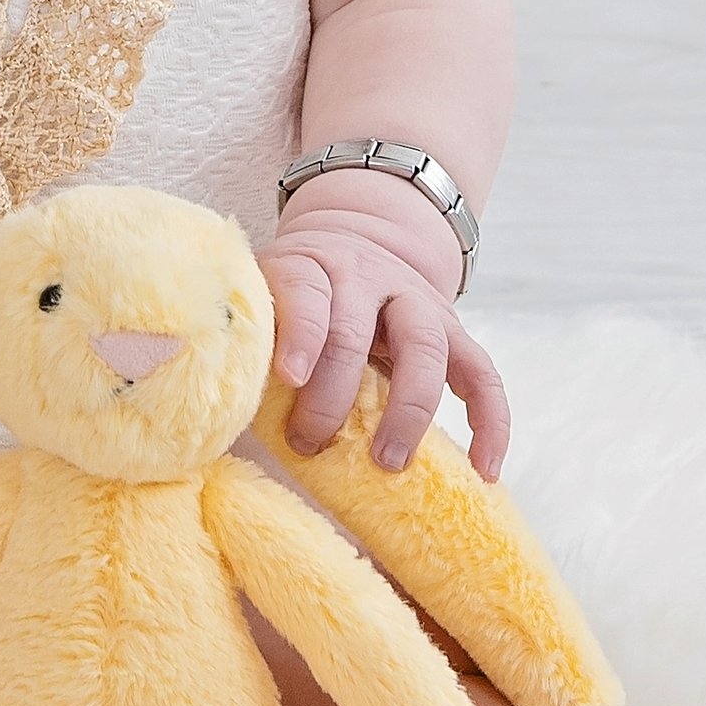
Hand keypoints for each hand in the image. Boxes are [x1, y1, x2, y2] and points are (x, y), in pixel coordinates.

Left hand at [257, 191, 508, 477]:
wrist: (357, 236)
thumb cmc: (297, 294)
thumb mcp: (268, 296)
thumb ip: (253, 342)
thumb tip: (215, 420)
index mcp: (310, 266)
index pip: (305, 292)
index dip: (300, 334)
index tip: (291, 377)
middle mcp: (365, 275)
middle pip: (355, 329)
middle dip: (334, 394)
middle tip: (311, 444)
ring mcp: (416, 300)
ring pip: (424, 346)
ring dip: (408, 409)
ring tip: (388, 463)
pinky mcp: (453, 329)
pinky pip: (482, 374)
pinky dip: (490, 421)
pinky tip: (485, 469)